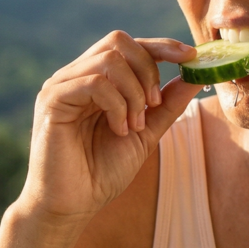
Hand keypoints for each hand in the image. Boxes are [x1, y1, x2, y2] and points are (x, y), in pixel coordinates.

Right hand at [16, 31, 199, 224]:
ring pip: (109, 60)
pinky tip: (119, 130)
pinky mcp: (52, 100)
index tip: (191, 56)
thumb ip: (167, 104)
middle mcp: (76, 76)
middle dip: (148, 69)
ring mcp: (61, 85)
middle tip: (154, 105)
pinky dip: (116, 105)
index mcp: (95, 80)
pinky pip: (94, 83)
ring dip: (133, 92)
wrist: (72, 206)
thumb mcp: (145, 133)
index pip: (129, 46)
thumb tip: (196, 74)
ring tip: (134, 126)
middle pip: (118, 41)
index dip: (161, 46)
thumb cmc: (101, 173)